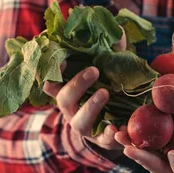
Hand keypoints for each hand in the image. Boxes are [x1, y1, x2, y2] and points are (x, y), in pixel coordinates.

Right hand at [43, 33, 126, 151]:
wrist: (123, 123)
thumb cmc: (110, 89)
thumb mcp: (111, 69)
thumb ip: (113, 51)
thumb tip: (117, 31)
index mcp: (68, 92)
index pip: (50, 83)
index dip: (51, 74)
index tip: (61, 62)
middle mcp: (71, 110)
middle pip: (63, 99)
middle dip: (76, 84)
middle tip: (94, 70)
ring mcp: (85, 127)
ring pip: (80, 122)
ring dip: (91, 107)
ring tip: (105, 93)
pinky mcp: (102, 141)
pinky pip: (103, 141)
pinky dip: (110, 136)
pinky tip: (118, 129)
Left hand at [114, 126, 173, 172]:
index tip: (173, 155)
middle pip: (160, 167)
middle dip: (143, 158)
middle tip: (128, 147)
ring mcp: (173, 155)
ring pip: (150, 154)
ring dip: (132, 145)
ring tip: (116, 133)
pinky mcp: (166, 141)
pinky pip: (149, 139)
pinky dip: (135, 131)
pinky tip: (122, 119)